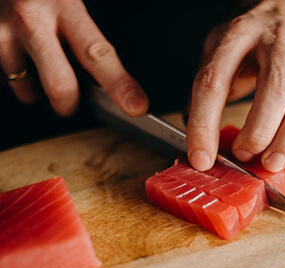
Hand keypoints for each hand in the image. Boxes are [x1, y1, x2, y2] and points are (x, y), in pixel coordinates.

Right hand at [0, 0, 147, 115]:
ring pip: (27, 90)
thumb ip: (85, 36)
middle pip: (61, 87)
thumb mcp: (69, 2)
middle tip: (72, 99)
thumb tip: (108, 79)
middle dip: (69, 104)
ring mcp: (2, 33)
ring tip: (39, 64)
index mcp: (65, 6)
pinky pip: (6, 78)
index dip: (119, 84)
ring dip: (37, 87)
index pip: (98, 55)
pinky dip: (17, 75)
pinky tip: (20, 55)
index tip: (136, 105)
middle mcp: (31, 20)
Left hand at [186, 0, 284, 172]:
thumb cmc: (245, 38)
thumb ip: (205, 92)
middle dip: (259, 131)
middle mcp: (274, 40)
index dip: (205, 124)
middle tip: (244, 156)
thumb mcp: (216, 52)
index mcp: (235, 36)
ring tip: (272, 164)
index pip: (215, 82)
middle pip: (274, 87)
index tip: (201, 159)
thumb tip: (197, 140)